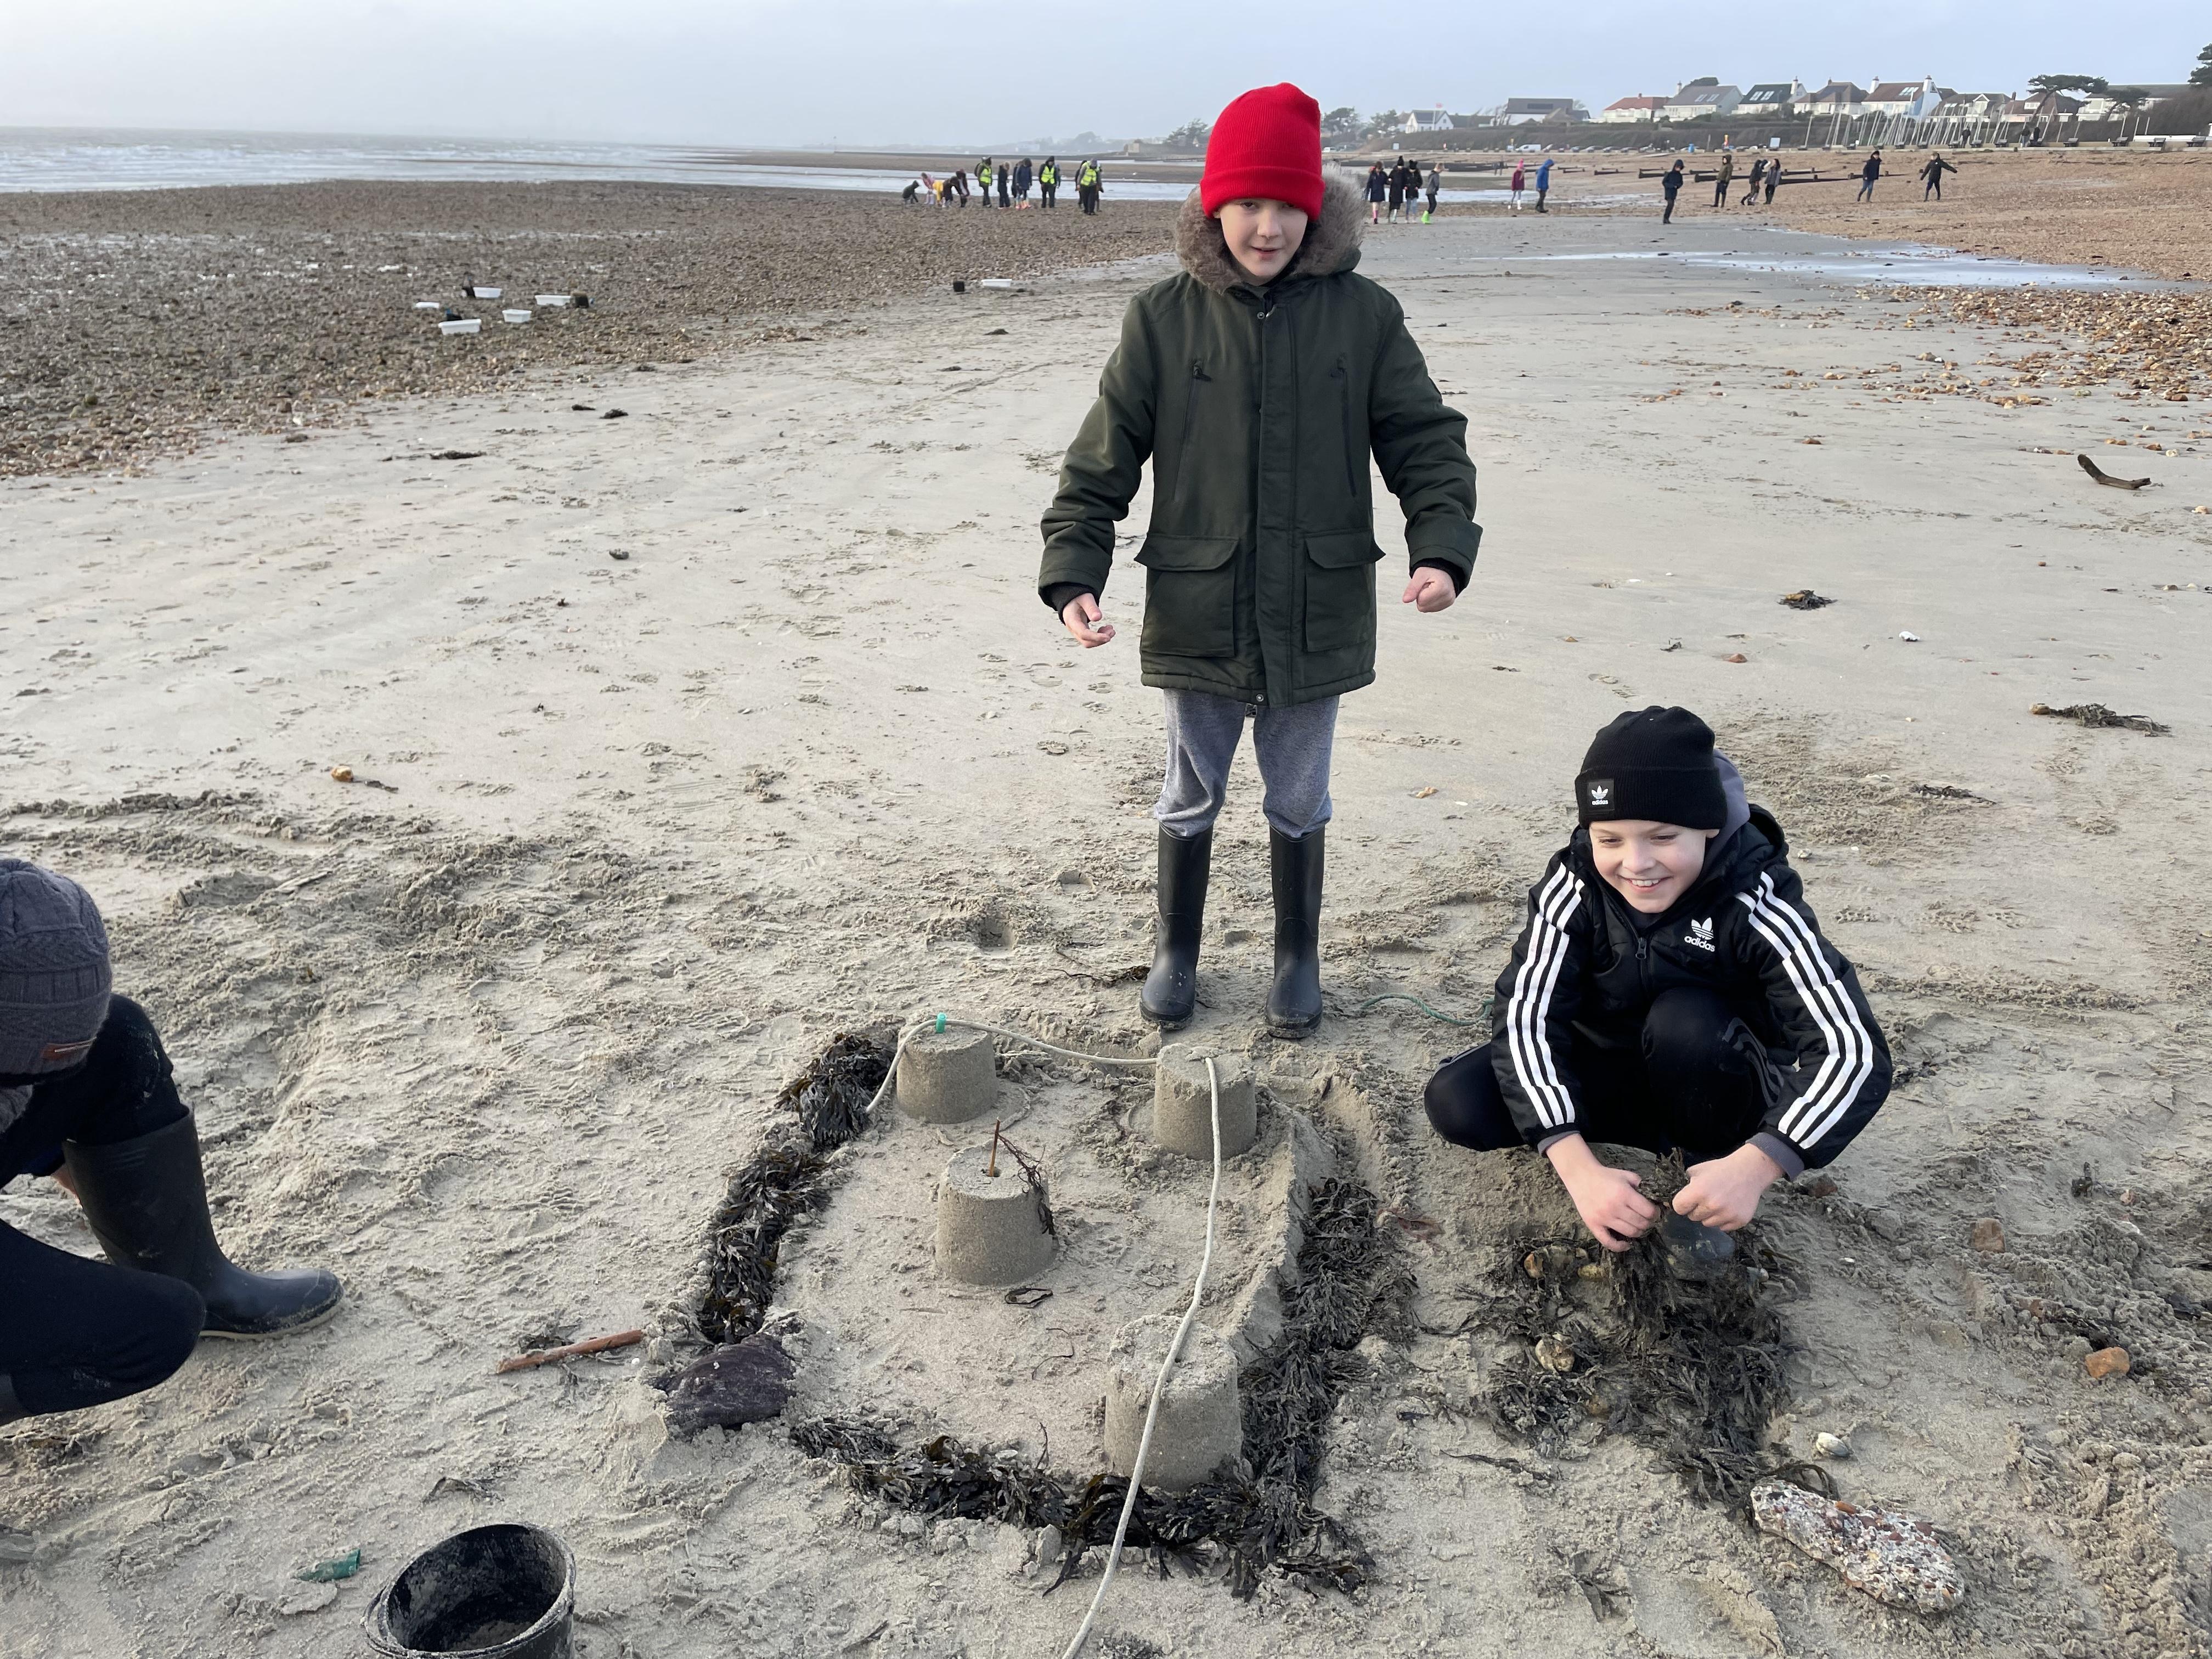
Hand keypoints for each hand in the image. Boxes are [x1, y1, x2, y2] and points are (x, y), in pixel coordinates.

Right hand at [1061, 593, 1113, 647]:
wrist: (1071, 600)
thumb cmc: (1078, 598)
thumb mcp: (1085, 599)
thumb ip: (1091, 607)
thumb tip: (1098, 618)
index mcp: (1071, 620)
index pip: (1083, 633)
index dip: (1096, 637)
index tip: (1108, 637)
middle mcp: (1073, 629)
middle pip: (1086, 642)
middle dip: (1101, 640)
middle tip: (1112, 631)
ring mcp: (1077, 632)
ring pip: (1089, 643)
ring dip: (1102, 639)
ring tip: (1111, 629)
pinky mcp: (1082, 633)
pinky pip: (1091, 640)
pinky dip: (1100, 637)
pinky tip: (1105, 629)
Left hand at [1401, 568, 1455, 612]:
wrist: (1443, 569)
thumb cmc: (1432, 571)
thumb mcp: (1420, 575)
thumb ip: (1412, 588)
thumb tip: (1405, 600)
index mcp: (1441, 589)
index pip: (1421, 601)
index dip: (1418, 593)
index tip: (1425, 584)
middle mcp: (1447, 597)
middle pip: (1423, 607)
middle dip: (1421, 597)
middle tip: (1427, 586)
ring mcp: (1449, 601)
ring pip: (1426, 609)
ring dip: (1426, 600)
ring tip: (1431, 589)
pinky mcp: (1448, 604)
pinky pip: (1432, 609)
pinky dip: (1430, 602)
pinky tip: (1435, 593)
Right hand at [1546, 1134, 1657, 1252]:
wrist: (1581, 1176)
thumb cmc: (1606, 1176)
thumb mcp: (1626, 1175)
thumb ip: (1642, 1185)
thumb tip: (1657, 1199)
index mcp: (1624, 1194)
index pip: (1649, 1211)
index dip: (1656, 1213)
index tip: (1655, 1212)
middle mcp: (1615, 1207)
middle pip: (1641, 1224)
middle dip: (1648, 1222)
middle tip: (1647, 1219)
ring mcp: (1603, 1218)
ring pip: (1630, 1233)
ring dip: (1638, 1232)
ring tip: (1638, 1226)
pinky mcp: (1593, 1225)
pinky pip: (1608, 1242)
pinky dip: (1620, 1247)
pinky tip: (1627, 1245)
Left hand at [1673, 1142, 1783, 1231]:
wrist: (1750, 1171)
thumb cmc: (1721, 1169)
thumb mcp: (1698, 1170)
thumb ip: (1685, 1184)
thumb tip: (1673, 1198)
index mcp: (1698, 1191)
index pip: (1679, 1208)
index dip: (1682, 1203)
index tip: (1688, 1199)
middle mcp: (1711, 1205)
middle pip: (1693, 1217)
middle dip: (1696, 1209)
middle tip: (1706, 1198)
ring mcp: (1726, 1215)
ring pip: (1707, 1224)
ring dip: (1709, 1215)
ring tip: (1718, 1202)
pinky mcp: (1739, 1221)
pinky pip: (1723, 1227)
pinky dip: (1723, 1220)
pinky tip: (1728, 1207)